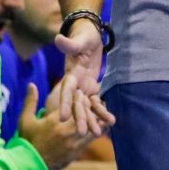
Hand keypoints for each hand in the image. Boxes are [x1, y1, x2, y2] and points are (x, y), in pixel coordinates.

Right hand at [19, 83, 105, 169]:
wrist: (30, 167)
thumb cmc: (27, 142)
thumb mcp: (25, 120)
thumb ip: (30, 101)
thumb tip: (31, 84)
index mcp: (55, 121)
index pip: (74, 105)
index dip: (80, 99)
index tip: (81, 95)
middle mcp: (67, 131)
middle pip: (87, 115)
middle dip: (91, 108)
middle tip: (95, 102)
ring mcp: (74, 143)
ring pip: (92, 127)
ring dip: (96, 120)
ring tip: (100, 113)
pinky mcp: (77, 152)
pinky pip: (91, 139)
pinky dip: (95, 131)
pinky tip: (97, 127)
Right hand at [54, 20, 112, 135]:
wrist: (90, 35)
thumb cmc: (84, 36)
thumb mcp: (79, 39)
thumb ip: (70, 44)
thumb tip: (58, 38)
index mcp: (70, 74)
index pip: (66, 90)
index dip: (64, 103)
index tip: (63, 117)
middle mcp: (74, 84)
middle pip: (76, 103)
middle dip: (79, 117)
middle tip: (82, 133)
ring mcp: (82, 87)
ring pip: (86, 106)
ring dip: (91, 119)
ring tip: (97, 134)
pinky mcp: (91, 88)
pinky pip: (96, 102)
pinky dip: (102, 111)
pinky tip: (110, 122)